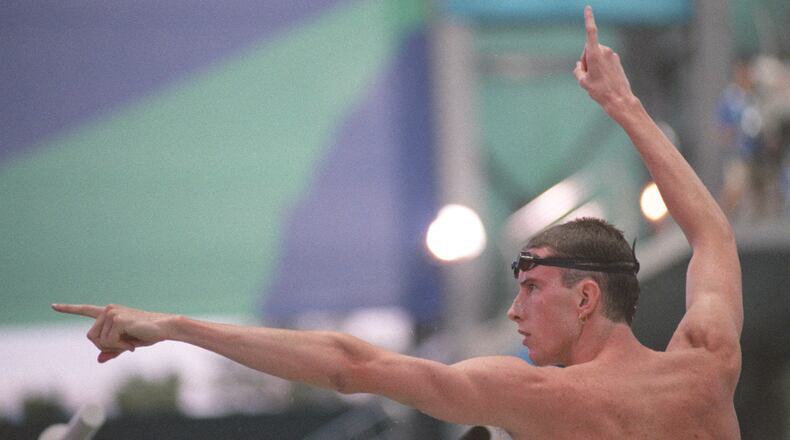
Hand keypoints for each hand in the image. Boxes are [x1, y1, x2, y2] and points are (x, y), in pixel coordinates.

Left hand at [52, 303, 173, 362]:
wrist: (165, 328)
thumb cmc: (148, 334)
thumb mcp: (127, 344)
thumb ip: (112, 350)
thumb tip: (99, 359)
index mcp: (109, 313)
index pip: (85, 310)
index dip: (69, 309)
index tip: (53, 306)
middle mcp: (108, 310)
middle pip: (91, 337)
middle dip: (106, 346)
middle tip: (125, 346)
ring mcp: (112, 313)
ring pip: (99, 341)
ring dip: (115, 347)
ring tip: (131, 342)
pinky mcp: (117, 319)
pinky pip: (109, 341)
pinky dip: (120, 347)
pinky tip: (132, 343)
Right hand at [573, 6, 635, 117]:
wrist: (619, 99)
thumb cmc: (600, 91)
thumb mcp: (582, 82)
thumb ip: (578, 70)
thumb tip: (580, 64)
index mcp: (595, 54)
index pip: (591, 32)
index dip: (588, 19)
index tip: (588, 7)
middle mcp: (605, 51)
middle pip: (589, 50)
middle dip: (586, 60)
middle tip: (589, 77)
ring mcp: (612, 55)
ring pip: (596, 56)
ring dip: (593, 65)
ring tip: (597, 81)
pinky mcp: (617, 61)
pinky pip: (604, 61)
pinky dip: (600, 68)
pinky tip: (603, 81)